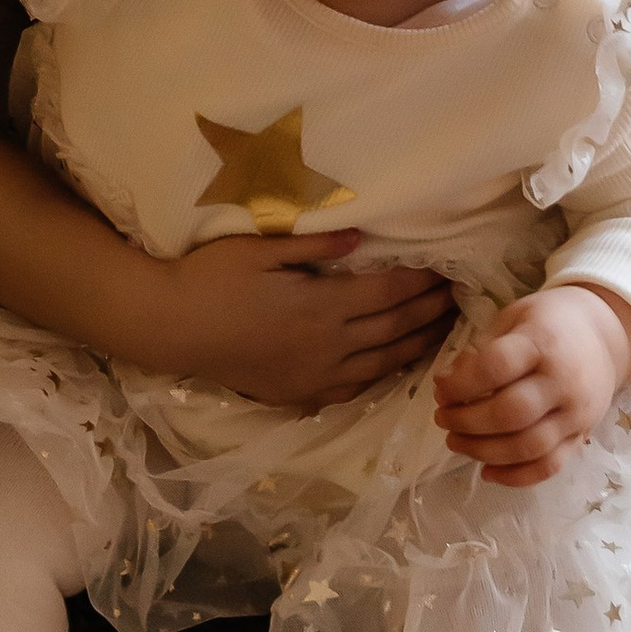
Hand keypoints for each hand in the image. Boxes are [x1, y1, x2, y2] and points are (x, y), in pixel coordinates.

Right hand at [106, 232, 453, 403]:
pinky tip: (396, 363)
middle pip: (394, 328)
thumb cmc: (211, 278)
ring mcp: (316, 374)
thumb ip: (313, 246)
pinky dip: (384, 373)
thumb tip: (362, 239)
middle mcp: (328, 345)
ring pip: (382, 361)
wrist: (172, 327)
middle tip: (458, 296)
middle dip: (430, 311)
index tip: (446, 268)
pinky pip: (356, 386)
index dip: (420, 281)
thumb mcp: (259, 249)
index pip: (388, 293)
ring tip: (443, 330)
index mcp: (321, 306)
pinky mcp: (300, 393)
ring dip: (417, 344)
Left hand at [434, 281, 630, 484]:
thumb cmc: (549, 323)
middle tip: (442, 418)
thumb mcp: (513, 318)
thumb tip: (446, 384)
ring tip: (455, 441)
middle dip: (467, 421)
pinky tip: (486, 472)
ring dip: (483, 451)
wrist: (605, 336)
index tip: (440, 389)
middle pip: (511, 413)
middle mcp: (564, 381)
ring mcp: (576, 414)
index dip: (460, 383)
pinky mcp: (581, 437)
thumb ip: (481, 351)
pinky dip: (515, 477)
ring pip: (528, 447)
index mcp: (543, 342)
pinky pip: (549, 466)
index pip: (496, 367)